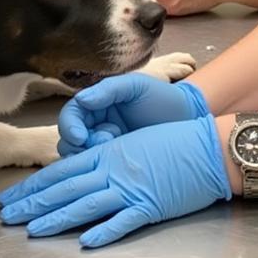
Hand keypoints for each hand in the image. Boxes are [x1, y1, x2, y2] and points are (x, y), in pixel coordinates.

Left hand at [0, 115, 230, 246]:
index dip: (35, 185)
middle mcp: (112, 169)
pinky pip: (123, 221)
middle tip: (7, 215)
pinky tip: (85, 242)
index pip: (62, 170)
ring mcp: (130, 188)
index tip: (12, 197)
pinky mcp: (150, 206)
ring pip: (86, 204)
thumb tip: (85, 166)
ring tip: (32, 230)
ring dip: (57, 218)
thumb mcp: (133, 139)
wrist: (205, 145)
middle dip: (33, 202)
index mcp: (107, 152)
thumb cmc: (173, 136)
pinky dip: (104, 231)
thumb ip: (107, 154)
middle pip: (65, 187)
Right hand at [56, 72, 208, 156]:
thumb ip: (108, 89)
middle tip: (104, 143)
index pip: (71, 114)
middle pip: (69, 138)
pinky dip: (100, 170)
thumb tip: (81, 99)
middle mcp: (97, 124)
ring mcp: (105, 146)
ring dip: (89, 157)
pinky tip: (118, 166)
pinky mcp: (115, 165)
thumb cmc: (163, 99)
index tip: (81, 137)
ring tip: (114, 150)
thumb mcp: (136, 87)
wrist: (188, 121)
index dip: (70, 126)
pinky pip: (97, 170)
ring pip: (79, 157)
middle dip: (79, 145)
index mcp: (97, 103)